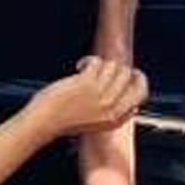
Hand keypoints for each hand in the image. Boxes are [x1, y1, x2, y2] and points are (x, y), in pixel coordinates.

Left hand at [21, 55, 147, 139]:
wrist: (44, 123)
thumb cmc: (64, 121)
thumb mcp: (96, 124)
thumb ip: (113, 113)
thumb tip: (133, 101)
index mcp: (116, 119)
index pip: (141, 94)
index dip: (137, 79)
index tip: (129, 72)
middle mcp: (111, 108)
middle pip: (128, 74)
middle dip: (115, 67)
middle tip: (101, 69)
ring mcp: (100, 95)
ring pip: (113, 65)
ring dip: (99, 64)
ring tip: (85, 70)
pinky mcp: (87, 83)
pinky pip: (97, 61)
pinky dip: (88, 60)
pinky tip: (79, 67)